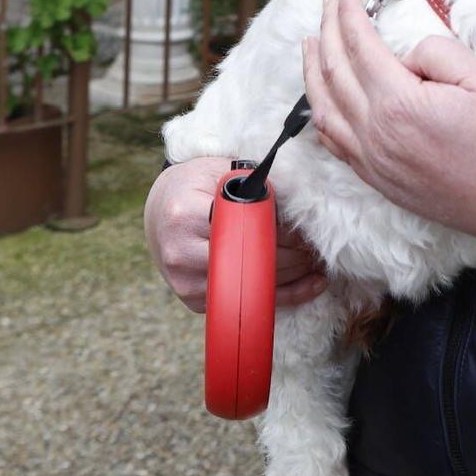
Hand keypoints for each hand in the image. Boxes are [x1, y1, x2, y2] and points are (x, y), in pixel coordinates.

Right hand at [143, 153, 326, 312]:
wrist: (160, 208)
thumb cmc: (197, 183)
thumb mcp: (222, 170)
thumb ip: (255, 185)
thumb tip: (299, 208)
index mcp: (185, 215)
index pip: (246, 232)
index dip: (281, 234)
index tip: (304, 231)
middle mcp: (181, 254)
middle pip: (250, 265)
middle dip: (292, 258)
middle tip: (315, 247)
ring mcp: (185, 283)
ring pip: (251, 290)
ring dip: (291, 279)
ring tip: (314, 263)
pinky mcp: (194, 302)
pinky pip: (244, 305)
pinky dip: (279, 296)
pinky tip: (307, 285)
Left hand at [303, 0, 475, 240]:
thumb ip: (434, 53)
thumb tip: (405, 57)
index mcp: (398, 103)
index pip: (359, 45)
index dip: (348, 12)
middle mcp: (374, 133)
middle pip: (334, 71)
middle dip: (326, 29)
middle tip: (325, 1)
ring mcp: (371, 160)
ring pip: (323, 107)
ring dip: (312, 69)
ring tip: (310, 41)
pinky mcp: (376, 179)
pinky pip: (332, 142)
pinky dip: (318, 112)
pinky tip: (319, 98)